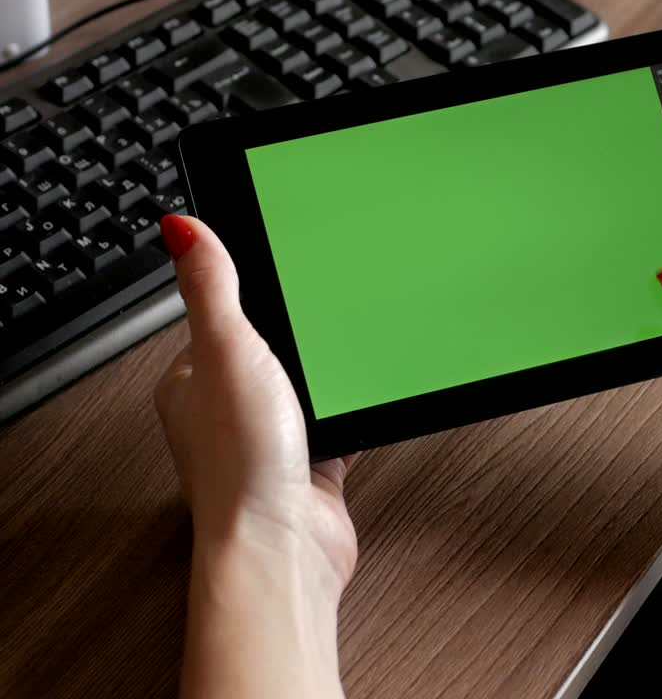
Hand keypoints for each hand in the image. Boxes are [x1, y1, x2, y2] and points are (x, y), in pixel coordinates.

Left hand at [154, 215, 352, 698]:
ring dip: (328, 376)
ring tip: (349, 350)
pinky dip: (357, 412)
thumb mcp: (227, 351)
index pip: (218, 316)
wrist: (285, 544)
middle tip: (325, 307)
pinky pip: (341, 425)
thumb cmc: (241, 464)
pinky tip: (370, 399)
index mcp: (191, 382)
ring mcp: (273, 441)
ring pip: (306, 389)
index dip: (250, 290)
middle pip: (269, 352)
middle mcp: (228, 413)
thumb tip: (181, 228)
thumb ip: (213, 288)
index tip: (280, 262)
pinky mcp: (315, 466)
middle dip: (298, 335)